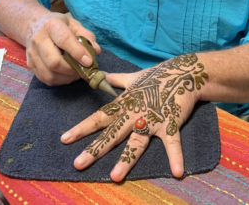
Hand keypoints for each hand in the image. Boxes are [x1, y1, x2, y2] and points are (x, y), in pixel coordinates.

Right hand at [25, 12, 99, 85]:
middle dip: (72, 70)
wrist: (34, 25)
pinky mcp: (30, 65)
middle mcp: (38, 39)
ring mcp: (32, 53)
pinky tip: (67, 74)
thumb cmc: (58, 25)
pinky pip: (46, 79)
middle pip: (54, 62)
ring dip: (67, 77)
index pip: (64, 40)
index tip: (89, 62)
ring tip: (76, 73)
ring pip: (50, 74)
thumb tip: (96, 51)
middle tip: (83, 69)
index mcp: (51, 25)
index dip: (78, 53)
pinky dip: (60, 80)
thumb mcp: (74, 24)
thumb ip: (87, 36)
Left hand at [61, 53, 208, 180]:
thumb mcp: (134, 77)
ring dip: (127, 159)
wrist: (183, 72)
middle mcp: (135, 113)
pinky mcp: (171, 123)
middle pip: (112, 133)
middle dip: (95, 148)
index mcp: (125, 103)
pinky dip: (176, 156)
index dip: (82, 128)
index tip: (64, 139)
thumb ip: (117, 80)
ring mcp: (152, 119)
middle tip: (78, 163)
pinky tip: (177, 171)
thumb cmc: (157, 76)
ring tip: (115, 176)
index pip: (99, 117)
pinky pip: (173, 142)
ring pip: (136, 142)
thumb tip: (103, 75)